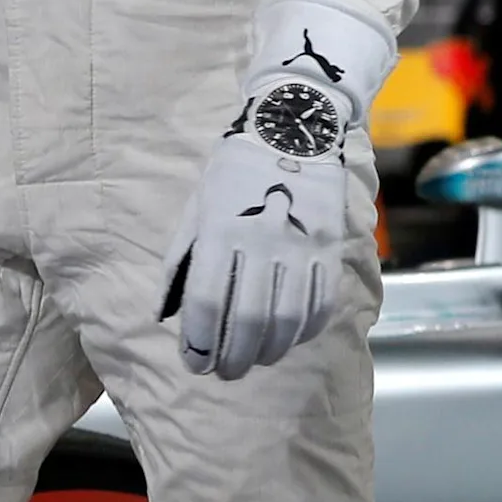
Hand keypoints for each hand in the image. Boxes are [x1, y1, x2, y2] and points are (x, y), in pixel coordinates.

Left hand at [159, 0, 387, 379]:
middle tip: (222, 373)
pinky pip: (320, 304)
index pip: (209, 303)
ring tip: (252, 361)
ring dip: (267, 350)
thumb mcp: (196, 208)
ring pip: (286, 320)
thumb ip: (183, 261)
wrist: (292, 128)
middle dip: (232, 357)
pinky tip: (287, 340)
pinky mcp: (329, 249)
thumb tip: (171, 312)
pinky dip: (303, 331)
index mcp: (221, 232)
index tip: (194, 363)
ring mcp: (300, 248)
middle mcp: (261, 244)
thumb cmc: (232, 171)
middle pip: (247, 320)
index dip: (200, 341)